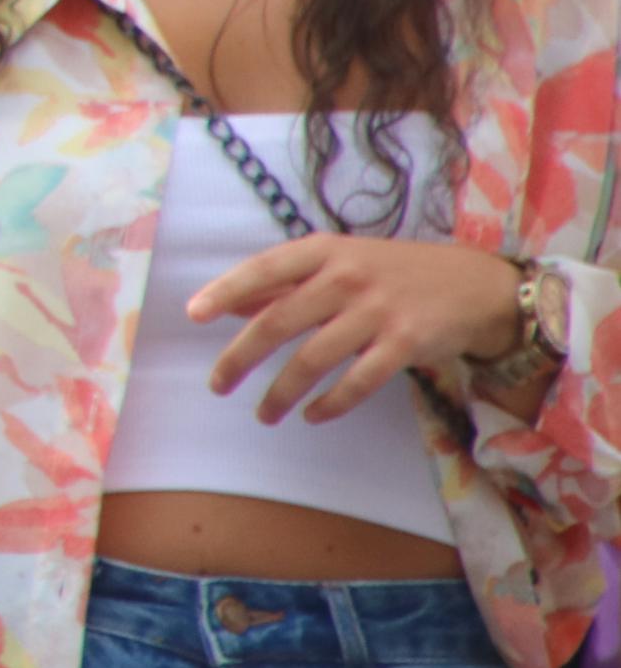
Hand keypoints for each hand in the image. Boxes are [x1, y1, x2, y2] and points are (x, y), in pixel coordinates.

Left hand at [195, 235, 526, 421]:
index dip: (226, 291)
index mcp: (323, 251)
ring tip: (263, 414)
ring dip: (281, 392)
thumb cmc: (392, 273)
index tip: (193, 315)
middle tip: (217, 385)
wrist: (475, 286)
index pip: (263, 269)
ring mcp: (376, 311)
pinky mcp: (405, 344)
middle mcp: (345, 277)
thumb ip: (286, 283)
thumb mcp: (339, 262)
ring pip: (312, 359)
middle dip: (241, 357)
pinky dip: (330, 404)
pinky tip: (311, 416)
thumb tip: (230, 304)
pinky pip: (357, 382)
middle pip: (279, 321)